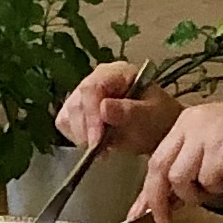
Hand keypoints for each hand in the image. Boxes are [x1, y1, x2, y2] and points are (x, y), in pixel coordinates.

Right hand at [57, 62, 184, 157]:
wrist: (157, 131)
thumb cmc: (157, 120)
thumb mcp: (151, 115)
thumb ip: (130, 111)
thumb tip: (104, 107)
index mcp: (116, 73)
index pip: (92, 88)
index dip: (91, 115)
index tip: (96, 140)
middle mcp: (96, 79)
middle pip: (76, 102)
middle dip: (85, 130)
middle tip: (99, 149)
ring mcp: (84, 95)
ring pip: (67, 114)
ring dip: (81, 136)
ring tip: (103, 147)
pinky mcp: (77, 111)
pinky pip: (65, 124)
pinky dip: (77, 138)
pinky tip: (96, 144)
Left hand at [129, 98, 222, 222]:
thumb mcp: (215, 153)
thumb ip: (191, 172)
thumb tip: (168, 203)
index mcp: (186, 122)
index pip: (157, 159)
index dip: (147, 190)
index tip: (139, 212)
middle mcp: (191, 123)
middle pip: (160, 168)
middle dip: (159, 200)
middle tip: (163, 222)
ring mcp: (205, 132)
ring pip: (181, 178)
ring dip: (198, 193)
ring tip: (219, 184)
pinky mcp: (221, 145)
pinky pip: (208, 179)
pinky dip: (219, 186)